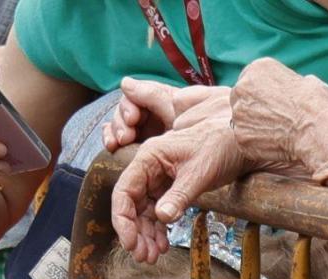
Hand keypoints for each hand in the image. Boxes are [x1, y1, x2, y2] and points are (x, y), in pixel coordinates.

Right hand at [101, 77, 226, 151]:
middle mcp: (146, 113)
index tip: (133, 119)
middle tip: (126, 137)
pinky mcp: (139, 148)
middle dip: (120, 123)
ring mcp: (142, 131)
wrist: (215, 144)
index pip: (131, 98)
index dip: (127, 107)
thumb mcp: (176, 108)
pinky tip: (112, 147)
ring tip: (116, 144)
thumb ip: (152, 94)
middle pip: (122, 112)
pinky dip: (112, 141)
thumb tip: (125, 82)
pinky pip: (119, 141)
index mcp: (155, 100)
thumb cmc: (200, 123)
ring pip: (118, 127)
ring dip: (114, 133)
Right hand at [111, 117, 251, 262]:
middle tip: (144, 256)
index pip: (124, 192)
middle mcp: (149, 169)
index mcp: (149, 158)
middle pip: (131, 206)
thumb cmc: (220, 146)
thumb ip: (180, 195)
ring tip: (152, 256)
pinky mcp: (169, 189)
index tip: (130, 243)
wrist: (239, 142)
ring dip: (146, 236)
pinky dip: (159, 230)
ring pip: (143, 213)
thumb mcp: (200, 172)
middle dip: (135, 233)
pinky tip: (163, 245)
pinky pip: (158, 213)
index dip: (123, 221)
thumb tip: (162, 217)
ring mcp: (158, 180)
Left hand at [229, 59, 327, 193]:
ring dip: (255, 126)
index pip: (251, 80)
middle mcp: (242, 87)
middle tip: (275, 119)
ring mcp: (238, 114)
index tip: (276, 103)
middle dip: (254, 108)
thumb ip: (290, 83)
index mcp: (258, 68)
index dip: (263, 93)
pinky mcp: (240, 137)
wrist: (318, 134)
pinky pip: (245, 139)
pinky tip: (275, 143)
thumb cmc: (319, 106)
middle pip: (242, 99)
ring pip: (242, 120)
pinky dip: (257, 143)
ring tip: (278, 131)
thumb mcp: (308, 82)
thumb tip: (290, 89)